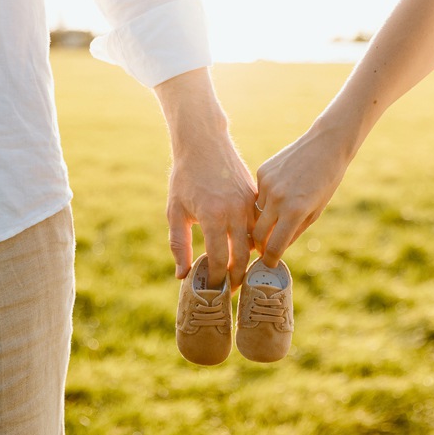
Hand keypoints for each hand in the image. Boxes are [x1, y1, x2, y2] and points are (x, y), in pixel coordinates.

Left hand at [155, 68, 255, 288]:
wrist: (204, 143)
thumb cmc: (184, 178)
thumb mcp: (175, 211)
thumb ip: (178, 245)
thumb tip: (182, 276)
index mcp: (213, 216)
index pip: (218, 259)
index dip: (216, 279)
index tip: (212, 291)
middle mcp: (235, 212)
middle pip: (242, 256)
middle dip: (237, 278)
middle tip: (231, 292)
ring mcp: (248, 204)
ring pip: (255, 242)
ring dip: (248, 261)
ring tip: (239, 276)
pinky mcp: (254, 197)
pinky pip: (258, 226)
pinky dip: (254, 241)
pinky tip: (246, 251)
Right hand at [253, 123, 353, 266]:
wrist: (324, 146)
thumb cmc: (326, 181)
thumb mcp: (315, 212)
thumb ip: (294, 233)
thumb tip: (277, 250)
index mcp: (294, 212)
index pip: (273, 246)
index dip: (270, 259)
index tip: (268, 264)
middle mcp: (277, 199)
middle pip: (258, 234)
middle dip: (260, 245)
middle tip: (263, 250)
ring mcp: (267, 184)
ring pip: (255, 214)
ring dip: (262, 222)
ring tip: (272, 221)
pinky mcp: (261, 172)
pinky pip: (257, 195)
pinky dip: (264, 201)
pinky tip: (277, 194)